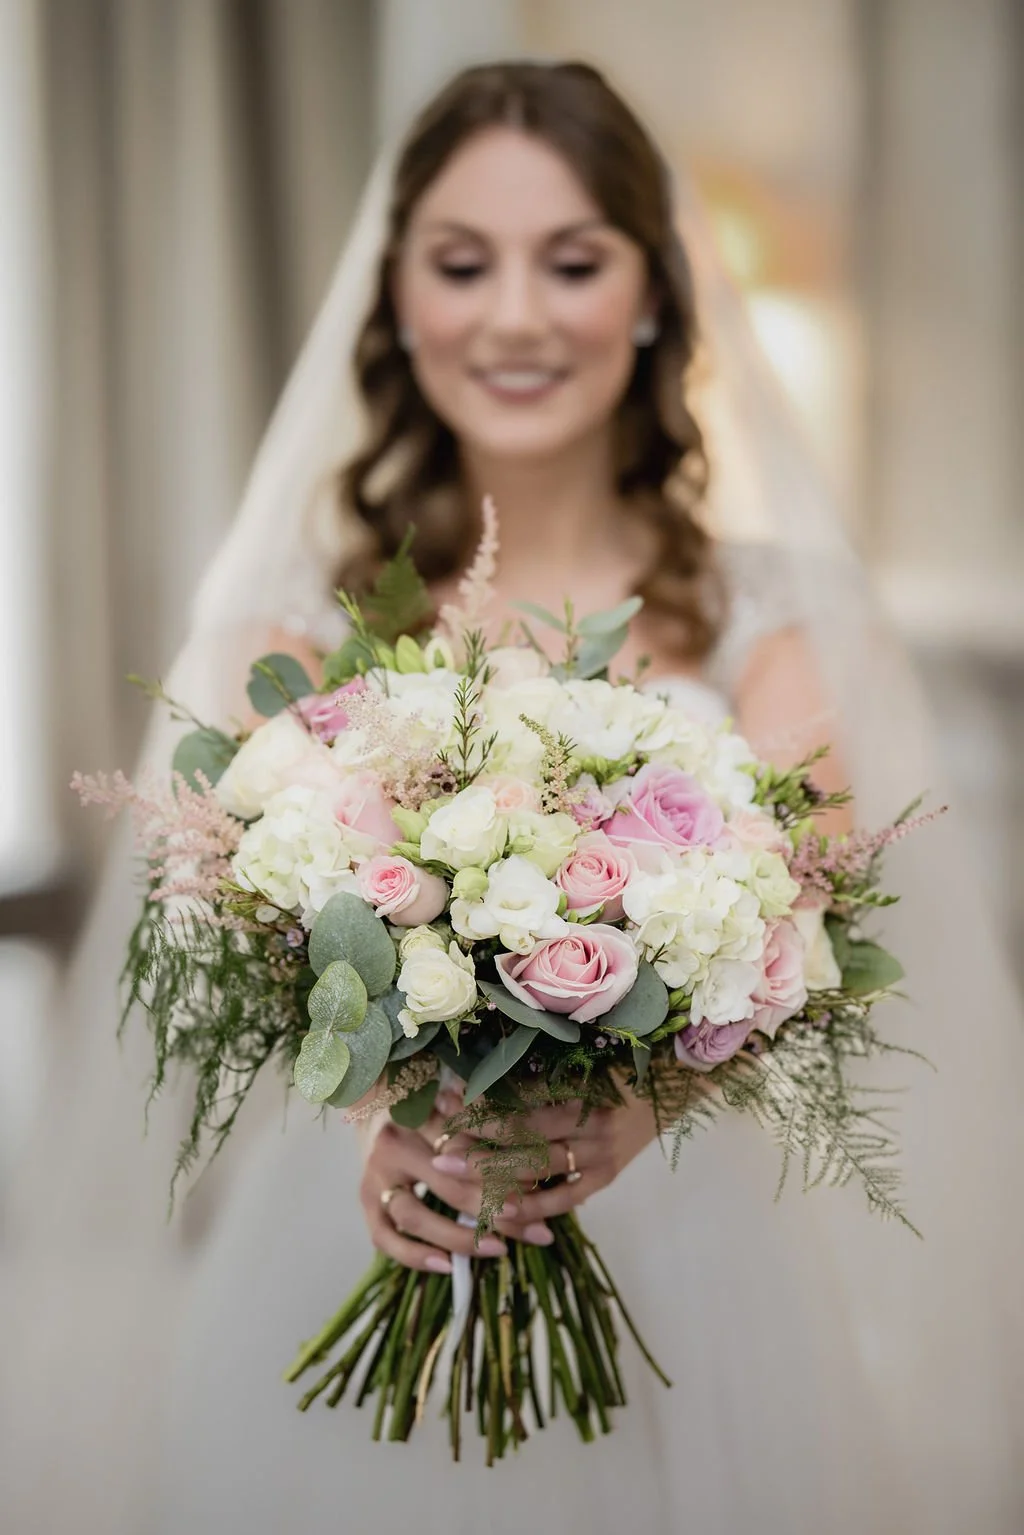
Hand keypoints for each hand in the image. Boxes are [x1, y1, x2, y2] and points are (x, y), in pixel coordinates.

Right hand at [359, 1112, 529, 1274]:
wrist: (377, 1112)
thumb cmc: (431, 1114)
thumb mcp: (457, 1112)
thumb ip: (487, 1137)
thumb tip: (537, 1179)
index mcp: (420, 1115)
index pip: (466, 1149)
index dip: (500, 1171)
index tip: (533, 1191)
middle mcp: (394, 1144)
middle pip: (446, 1184)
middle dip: (490, 1209)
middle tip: (527, 1227)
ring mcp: (375, 1176)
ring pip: (414, 1215)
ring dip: (458, 1237)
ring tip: (498, 1249)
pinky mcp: (366, 1201)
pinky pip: (385, 1238)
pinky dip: (415, 1256)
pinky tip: (447, 1266)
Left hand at [431, 1081, 659, 1229]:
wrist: (672, 1085)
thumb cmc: (618, 1067)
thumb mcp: (582, 1062)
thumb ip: (538, 1077)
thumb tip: (478, 1081)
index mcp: (583, 1088)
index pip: (522, 1102)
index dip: (483, 1107)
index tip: (446, 1106)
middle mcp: (592, 1122)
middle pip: (525, 1137)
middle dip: (478, 1144)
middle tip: (440, 1149)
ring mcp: (602, 1153)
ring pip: (540, 1168)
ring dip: (494, 1174)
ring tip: (456, 1176)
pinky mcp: (608, 1176)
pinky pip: (566, 1197)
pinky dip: (534, 1206)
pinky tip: (502, 1212)